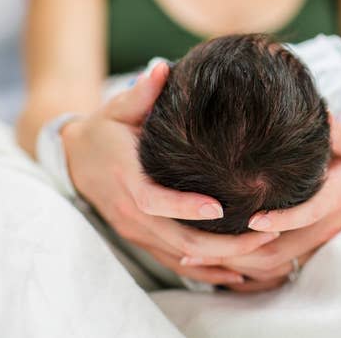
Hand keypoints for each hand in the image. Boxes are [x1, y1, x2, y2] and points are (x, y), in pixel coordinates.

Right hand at [63, 63, 278, 284]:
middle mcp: (130, 212)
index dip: (184, 207)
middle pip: (176, 239)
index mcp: (125, 178)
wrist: (73, 161)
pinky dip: (205, 269)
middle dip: (223, 244)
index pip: (153, 200)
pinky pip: (175, 261)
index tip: (220, 209)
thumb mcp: (117, 109)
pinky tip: (237, 271)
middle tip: (267, 233)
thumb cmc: (103, 131)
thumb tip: (162, 69)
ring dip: (221, 259)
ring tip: (264, 251)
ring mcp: (135, 230)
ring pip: (180, 256)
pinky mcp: (142, 238)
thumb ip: (141, 93)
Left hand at [207, 116, 340, 291]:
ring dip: (239, 265)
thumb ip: (333, 127)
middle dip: (242, 253)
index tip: (253, 220)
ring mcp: (318, 243)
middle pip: (283, 253)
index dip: (283, 219)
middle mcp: (326, 226)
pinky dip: (248, 271)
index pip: (310, 213)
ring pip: (277, 267)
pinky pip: (278, 269)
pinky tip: (216, 264)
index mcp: (338, 196)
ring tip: (196, 257)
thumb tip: (312, 110)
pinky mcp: (310, 250)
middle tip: (201, 245)